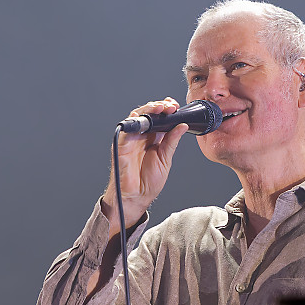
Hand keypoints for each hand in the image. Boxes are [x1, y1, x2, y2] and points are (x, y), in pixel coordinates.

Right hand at [101, 98, 187, 233]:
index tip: (176, 107)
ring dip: (149, 109)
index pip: (161, 118)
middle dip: (160, 107)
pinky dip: (135, 121)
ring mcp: (132, 139)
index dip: (167, 110)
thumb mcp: (165, 159)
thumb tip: (182, 125)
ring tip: (161, 108)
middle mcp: (142, 136)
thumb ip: (172, 141)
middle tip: (170, 107)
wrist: (137, 197)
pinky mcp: (122, 144)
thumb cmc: (149, 181)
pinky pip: (127, 128)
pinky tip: (144, 117)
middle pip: (149, 114)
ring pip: (138, 116)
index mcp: (154, 138)